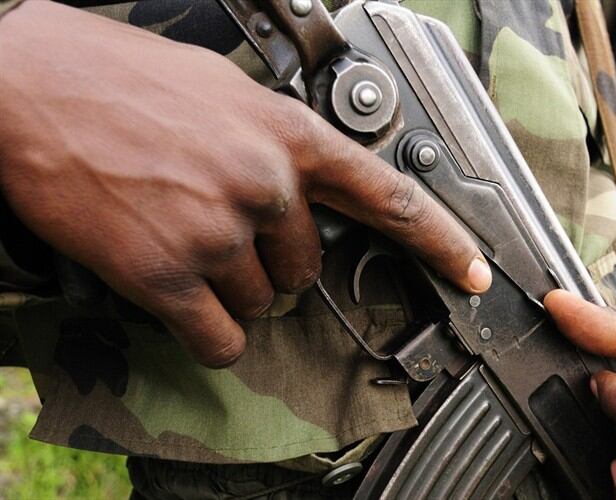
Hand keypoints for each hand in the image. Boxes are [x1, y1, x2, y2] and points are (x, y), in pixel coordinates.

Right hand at [0, 1, 490, 366]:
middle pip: (305, 267)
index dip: (440, 240)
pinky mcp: (167, 275)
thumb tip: (297, 180)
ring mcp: (217, 232)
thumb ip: (274, 139)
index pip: (388, 195)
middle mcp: (264, 184)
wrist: (25, 87)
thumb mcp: (222, 90)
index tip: (472, 270)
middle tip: (219, 229)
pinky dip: (208, 334)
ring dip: (229, 289)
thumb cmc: (117, 80)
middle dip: (269, 261)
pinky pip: (220, 338)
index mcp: (286, 133)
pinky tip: (182, 304)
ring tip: (180, 240)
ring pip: (261, 303)